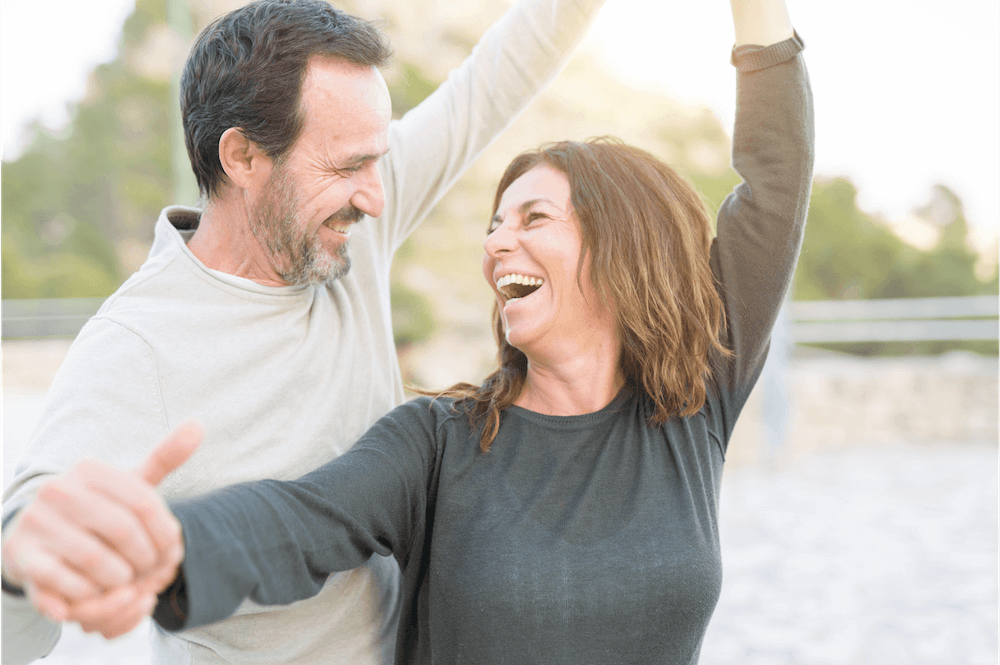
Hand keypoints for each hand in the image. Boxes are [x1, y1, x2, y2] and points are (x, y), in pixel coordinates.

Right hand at [1, 421, 202, 636]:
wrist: (38, 536)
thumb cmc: (99, 510)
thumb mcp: (130, 483)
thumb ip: (164, 457)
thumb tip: (197, 425)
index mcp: (90, 469)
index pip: (144, 502)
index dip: (166, 533)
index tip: (172, 550)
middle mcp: (58, 489)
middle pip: (124, 531)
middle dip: (145, 558)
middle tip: (150, 571)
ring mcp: (36, 521)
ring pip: (97, 560)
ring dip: (120, 578)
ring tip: (128, 580)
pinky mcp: (22, 554)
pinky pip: (66, 583)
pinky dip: (90, 595)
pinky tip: (100, 591)